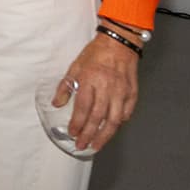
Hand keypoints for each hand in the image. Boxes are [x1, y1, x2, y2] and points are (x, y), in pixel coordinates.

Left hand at [56, 33, 139, 151]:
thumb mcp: (74, 67)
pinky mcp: (132, 93)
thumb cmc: (95, 54)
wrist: (118, 43)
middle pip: (97, 117)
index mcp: (89, 80)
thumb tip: (57, 104)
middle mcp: (106, 88)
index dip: (77, 123)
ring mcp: (121, 91)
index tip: (72, 133)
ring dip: (105, 135)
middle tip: (82, 145)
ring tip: (96, 145)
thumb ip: (65, 87)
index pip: (82, 108)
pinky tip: (112, 129)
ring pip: (114, 119)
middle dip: (89, 134)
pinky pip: (127, 113)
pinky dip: (119, 123)